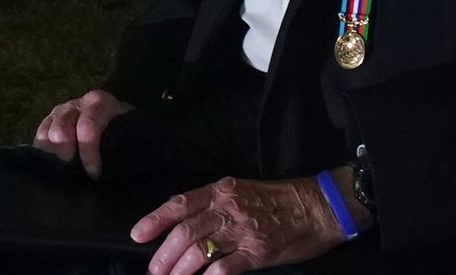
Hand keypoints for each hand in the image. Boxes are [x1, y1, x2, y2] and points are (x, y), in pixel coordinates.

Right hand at [32, 89, 133, 178]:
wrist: (122, 124)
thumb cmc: (130, 136)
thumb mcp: (135, 139)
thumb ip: (135, 151)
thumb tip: (152, 183)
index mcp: (103, 104)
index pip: (89, 126)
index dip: (89, 152)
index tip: (94, 174)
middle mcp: (81, 104)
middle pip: (63, 125)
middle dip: (66, 150)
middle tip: (72, 169)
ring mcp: (64, 110)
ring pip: (49, 128)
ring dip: (52, 150)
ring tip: (62, 168)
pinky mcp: (51, 120)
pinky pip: (40, 132)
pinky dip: (43, 149)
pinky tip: (50, 163)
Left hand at [130, 176, 343, 274]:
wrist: (318, 207)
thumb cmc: (278, 200)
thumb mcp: (242, 190)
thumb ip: (214, 204)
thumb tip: (184, 223)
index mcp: (222, 190)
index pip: (181, 204)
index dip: (156, 219)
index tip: (137, 235)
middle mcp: (228, 208)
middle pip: (185, 232)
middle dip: (164, 254)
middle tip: (153, 271)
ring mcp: (243, 231)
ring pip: (199, 252)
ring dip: (179, 271)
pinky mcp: (258, 252)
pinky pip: (225, 268)